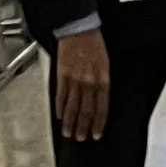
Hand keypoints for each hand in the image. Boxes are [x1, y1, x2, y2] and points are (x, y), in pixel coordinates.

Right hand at [52, 27, 109, 142]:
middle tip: (80, 138)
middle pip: (86, 110)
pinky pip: (61, 95)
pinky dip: (60, 107)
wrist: (79, 28)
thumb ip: (102, 84)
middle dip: (83, 127)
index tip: (96, 135)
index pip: (102, 108)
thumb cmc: (94, 44)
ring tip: (68, 133)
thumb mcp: (106, 65)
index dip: (98, 123)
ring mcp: (75, 79)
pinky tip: (60, 116)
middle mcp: (89, 82)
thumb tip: (99, 102)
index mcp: (103, 80)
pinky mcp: (62, 74)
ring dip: (70, 122)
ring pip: (73, 106)